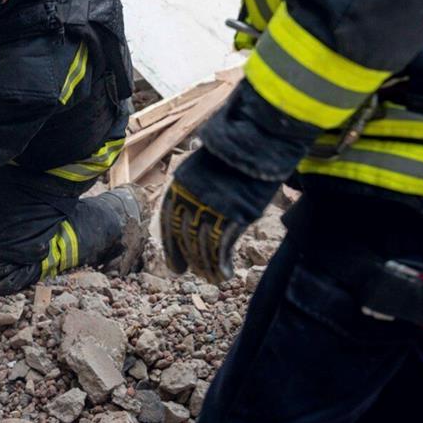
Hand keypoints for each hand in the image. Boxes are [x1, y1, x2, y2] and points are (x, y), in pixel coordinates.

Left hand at [159, 147, 279, 283]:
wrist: (252, 144)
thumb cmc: (231, 156)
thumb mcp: (203, 171)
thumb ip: (196, 192)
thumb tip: (194, 211)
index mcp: (178, 189)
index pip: (169, 226)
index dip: (173, 250)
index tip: (176, 267)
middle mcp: (189, 202)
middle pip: (187, 240)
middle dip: (192, 261)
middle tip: (198, 274)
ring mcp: (210, 211)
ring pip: (203, 249)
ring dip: (208, 267)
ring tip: (214, 278)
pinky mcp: (232, 219)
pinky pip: (222, 250)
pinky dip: (222, 266)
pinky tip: (226, 274)